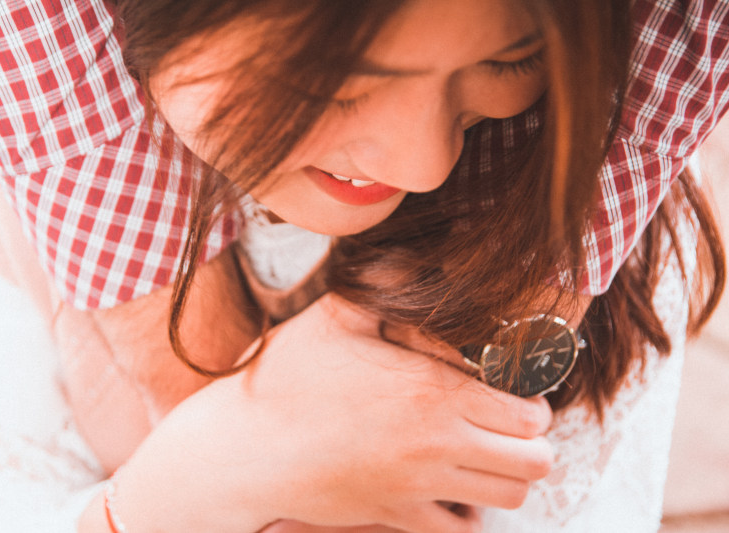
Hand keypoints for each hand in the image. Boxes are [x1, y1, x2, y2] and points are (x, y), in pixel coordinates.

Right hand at [86, 294, 551, 531]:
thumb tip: (425, 264)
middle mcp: (437, 446)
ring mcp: (419, 489)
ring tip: (482, 450)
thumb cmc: (286, 379)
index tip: (511, 388)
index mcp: (432, 393)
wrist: (242, 452)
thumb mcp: (336, 316)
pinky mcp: (396, 518)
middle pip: (533, 461)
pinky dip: (467, 510)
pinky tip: (447, 483)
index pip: (528, 412)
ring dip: (507, 473)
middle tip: (504, 421)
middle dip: (530, 440)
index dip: (530, 399)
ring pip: (509, 497)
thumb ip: (389, 285)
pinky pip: (461, 529)